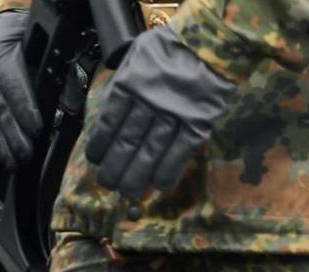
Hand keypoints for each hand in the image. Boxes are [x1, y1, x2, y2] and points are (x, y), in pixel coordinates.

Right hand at [0, 11, 42, 166]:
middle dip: (14, 133)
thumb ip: (51, 73)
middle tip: (27, 154)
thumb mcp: (42, 49)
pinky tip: (1, 155)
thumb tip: (64, 101)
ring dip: (2, 142)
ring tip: (15, 162)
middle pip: (0, 105)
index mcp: (2, 53)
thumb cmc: (29, 42)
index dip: (24, 107)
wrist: (1, 33)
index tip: (37, 128)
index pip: (12, 83)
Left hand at [83, 25, 236, 198]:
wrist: (212, 43)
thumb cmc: (171, 47)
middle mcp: (150, 101)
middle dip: (116, 166)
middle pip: (128, 140)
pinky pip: (182, 151)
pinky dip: (170, 170)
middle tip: (109, 184)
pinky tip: (160, 186)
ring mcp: (176, 114)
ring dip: (139, 174)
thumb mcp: (136, 55)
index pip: (110, 120)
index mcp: (131, 83)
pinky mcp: (199, 123)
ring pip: (152, 150)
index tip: (96, 160)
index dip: (101, 143)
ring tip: (130, 192)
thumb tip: (112, 110)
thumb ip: (124, 81)